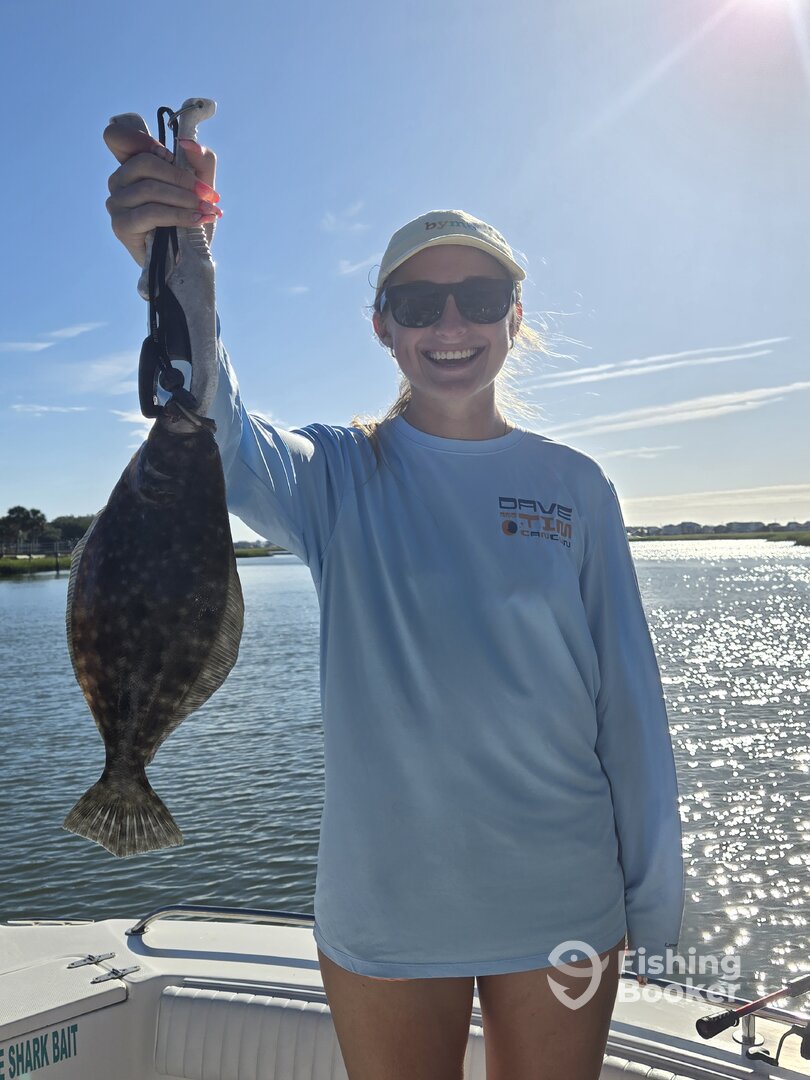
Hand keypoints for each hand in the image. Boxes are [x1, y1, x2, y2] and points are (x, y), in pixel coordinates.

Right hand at [104, 123, 219, 265]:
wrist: (186, 261)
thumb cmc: (189, 220)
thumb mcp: (200, 186)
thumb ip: (199, 160)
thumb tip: (186, 143)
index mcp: (132, 166)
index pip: (116, 137)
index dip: (140, 138)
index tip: (170, 155)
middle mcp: (118, 181)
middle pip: (145, 163)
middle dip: (182, 178)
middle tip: (208, 194)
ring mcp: (116, 203)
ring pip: (150, 188)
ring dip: (185, 199)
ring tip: (206, 210)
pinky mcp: (121, 225)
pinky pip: (151, 212)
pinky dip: (178, 215)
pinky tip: (196, 220)